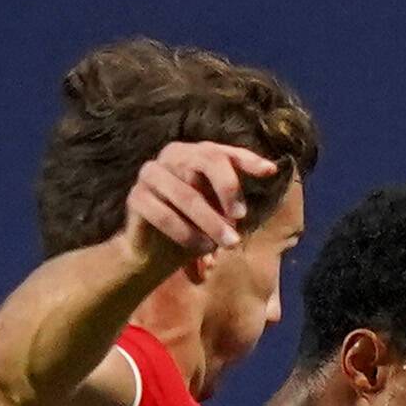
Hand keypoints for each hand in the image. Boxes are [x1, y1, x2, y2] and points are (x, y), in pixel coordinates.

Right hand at [122, 141, 274, 267]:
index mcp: (195, 154)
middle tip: (241, 217)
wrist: (154, 254)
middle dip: (228, 189)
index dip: (247, 159)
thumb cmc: (194, 228)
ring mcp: (151, 173)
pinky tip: (201, 249)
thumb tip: (268, 176)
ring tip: (228, 243)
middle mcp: (173, 155)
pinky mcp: (135, 197)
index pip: (224, 151)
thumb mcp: (220, 213)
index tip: (270, 171)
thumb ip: (236, 198)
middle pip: (206, 160)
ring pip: (187, 193)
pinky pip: (164, 214)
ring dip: (210, 221)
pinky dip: (186, 234)